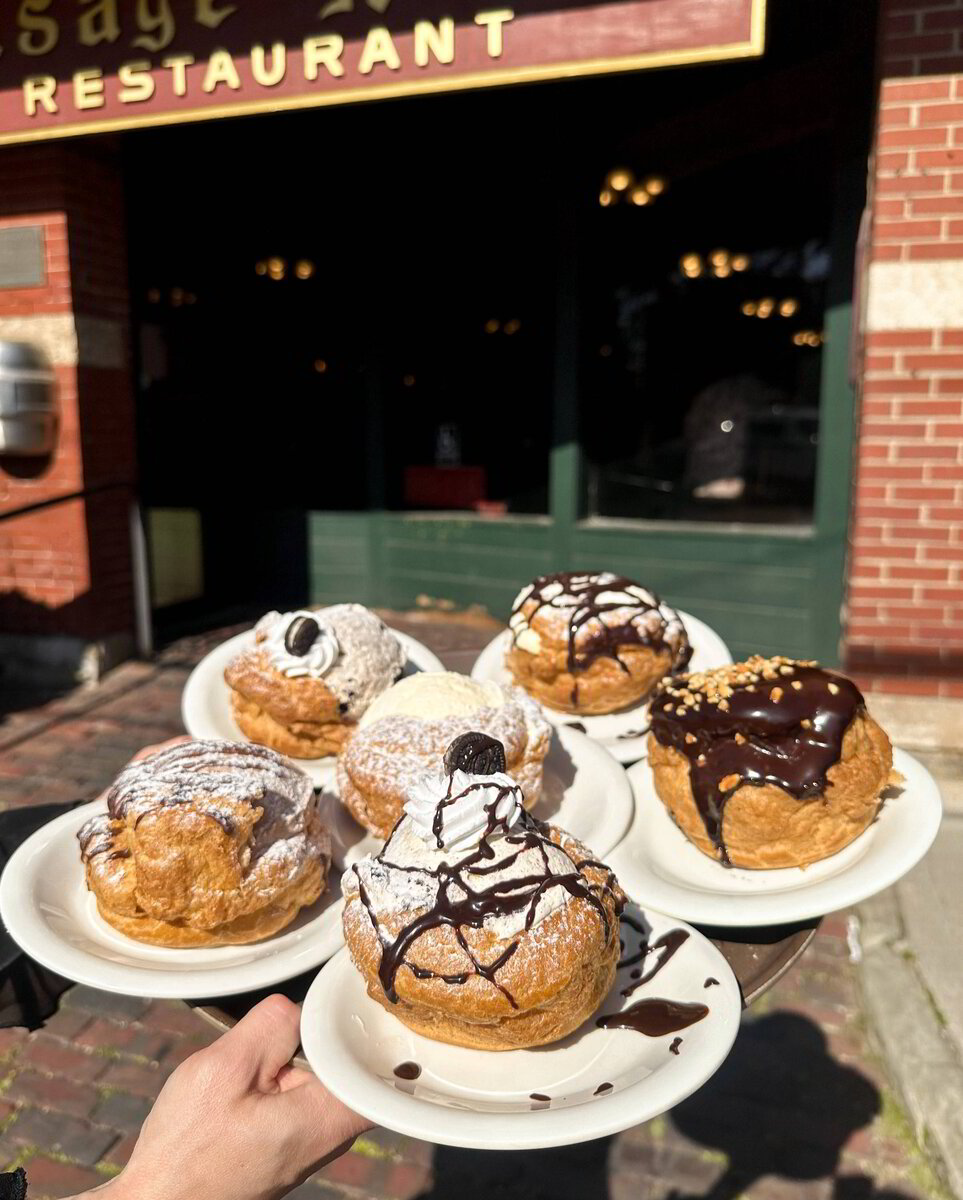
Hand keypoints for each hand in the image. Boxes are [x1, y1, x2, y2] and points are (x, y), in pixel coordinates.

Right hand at [81, 995, 369, 1199]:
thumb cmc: (187, 1150)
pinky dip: (278, 1078)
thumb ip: (270, 1026)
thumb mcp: (223, 1070)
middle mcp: (333, 1133)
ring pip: (321, 1074)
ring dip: (292, 1056)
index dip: (365, 1020)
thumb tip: (300, 1005)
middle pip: (347, 1059)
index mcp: (329, 1116)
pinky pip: (301, 1093)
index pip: (380, 1059)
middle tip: (273, 1037)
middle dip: (314, 1035)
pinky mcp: (295, 1142)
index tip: (343, 997)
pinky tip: (246, 1084)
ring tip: (253, 1063)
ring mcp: (315, 1140)